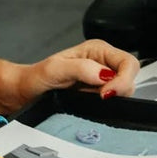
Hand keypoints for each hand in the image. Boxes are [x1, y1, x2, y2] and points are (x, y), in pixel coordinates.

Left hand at [12, 39, 139, 104]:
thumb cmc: (37, 76)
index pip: (127, 62)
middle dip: (119, 89)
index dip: (122, 79)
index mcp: (97, 50)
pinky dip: (107, 107)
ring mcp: (103, 81)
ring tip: (89, 99)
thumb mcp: (54, 69)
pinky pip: (114, 102)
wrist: (26, 92)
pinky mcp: (100, 96)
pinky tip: (92, 106)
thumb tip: (103, 75)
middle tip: (100, 98)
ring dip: (112, 99)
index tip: (106, 92)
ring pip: (125, 92)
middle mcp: (103, 63)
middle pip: (130, 77)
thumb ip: (80, 68)